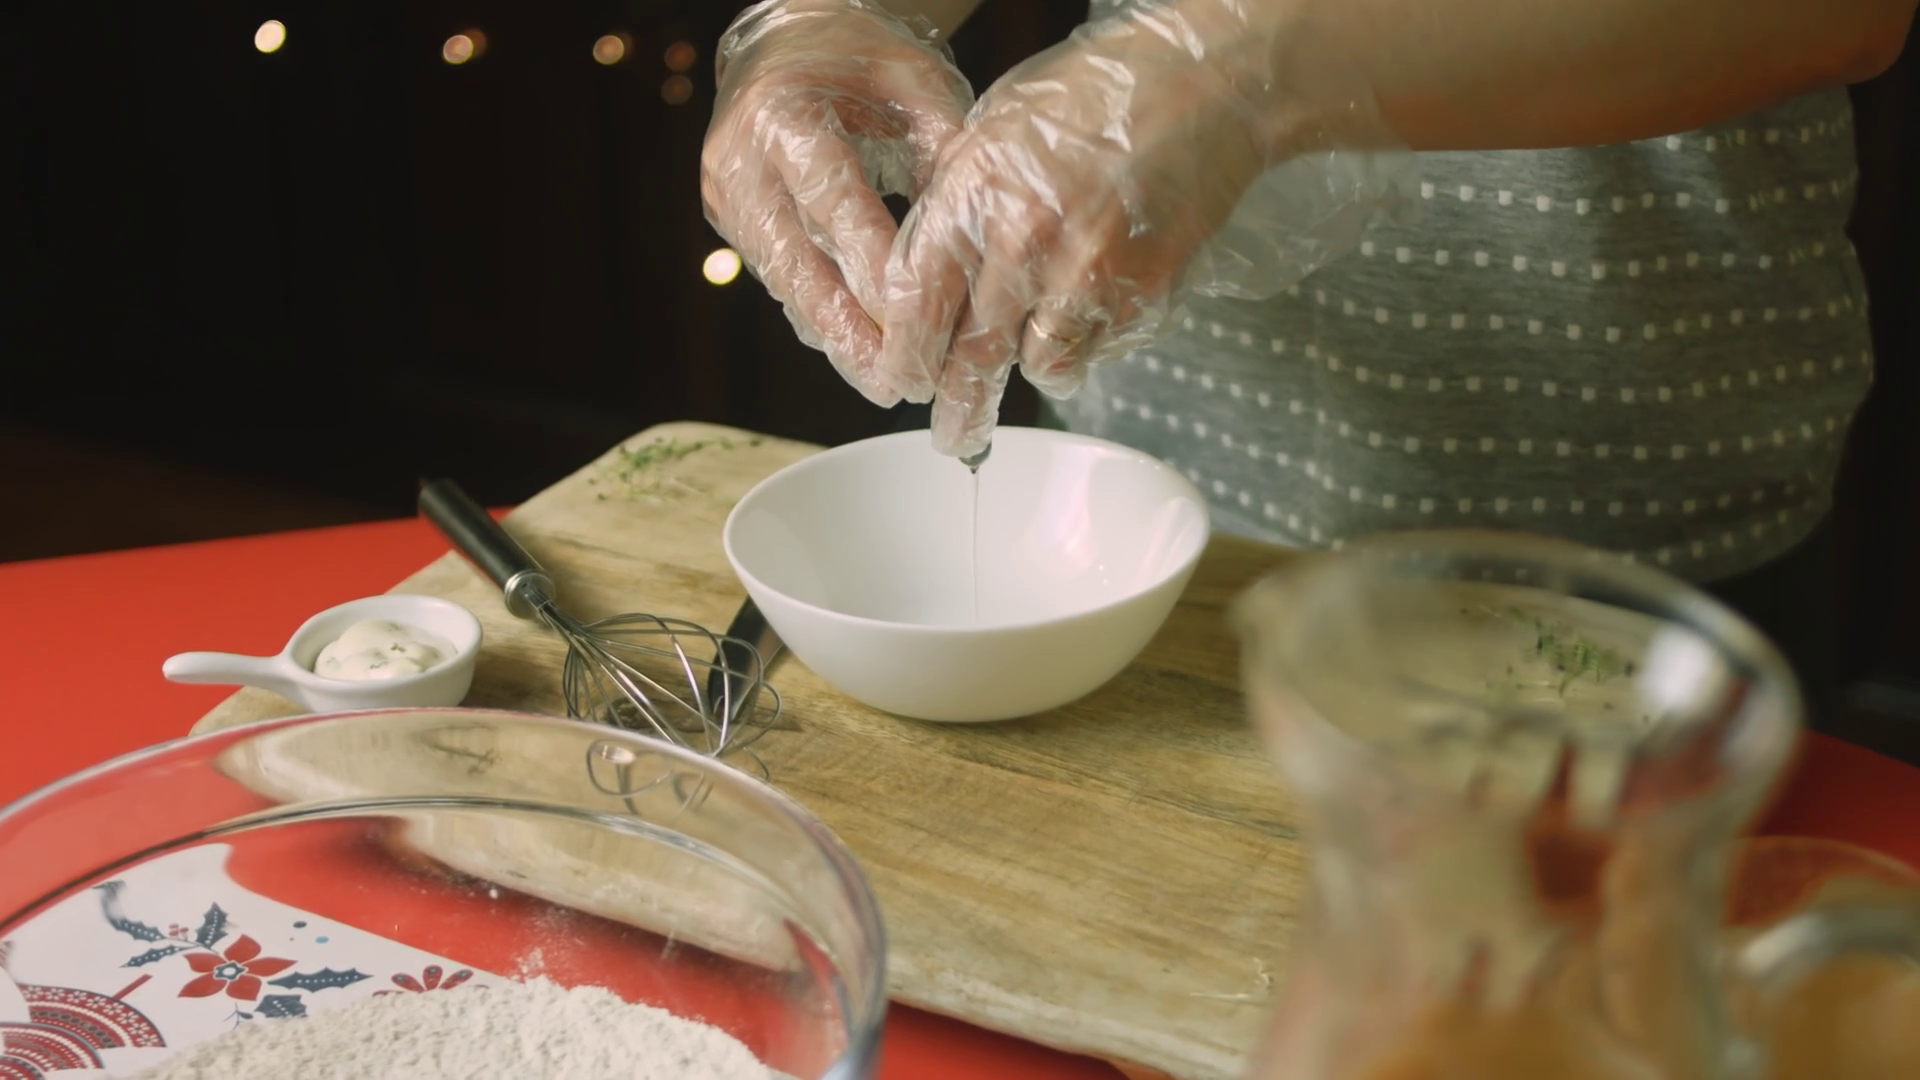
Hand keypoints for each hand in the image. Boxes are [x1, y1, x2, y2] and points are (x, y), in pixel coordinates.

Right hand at [703, 0, 973, 405]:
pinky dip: (823, 316)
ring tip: (885, 384)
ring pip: (786, 285)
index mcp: (783, 115)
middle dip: (849, 331)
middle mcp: (741, 162)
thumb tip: (980, 235)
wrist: (786, 44)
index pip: (832, 202)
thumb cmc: (860, 60)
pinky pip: (783, 281)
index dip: (871, 267)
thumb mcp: (913, 83)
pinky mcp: (731, 224)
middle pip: (796, 264)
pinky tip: (861, 351)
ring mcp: (729, 199)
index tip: (914, 323)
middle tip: (895, 384)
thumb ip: (943, 152)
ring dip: (836, 337)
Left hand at [877, 1, 1289, 456]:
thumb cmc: (1098, 97)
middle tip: (952, 437)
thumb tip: (922, 279)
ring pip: (1036, 367)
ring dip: (1031, 370)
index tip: (902, 381)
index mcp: (974, 191)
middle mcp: (1022, 238)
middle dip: (957, 409)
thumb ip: (956, 202)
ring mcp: (1085, 273)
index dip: (904, 354)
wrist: (1205, 85)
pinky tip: (1093, 308)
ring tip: (1036, 359)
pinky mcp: (1140, 295)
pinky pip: (1095, 352)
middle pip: (969, 355)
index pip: (913, 300)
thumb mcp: (995, 129)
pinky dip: (1087, 347)